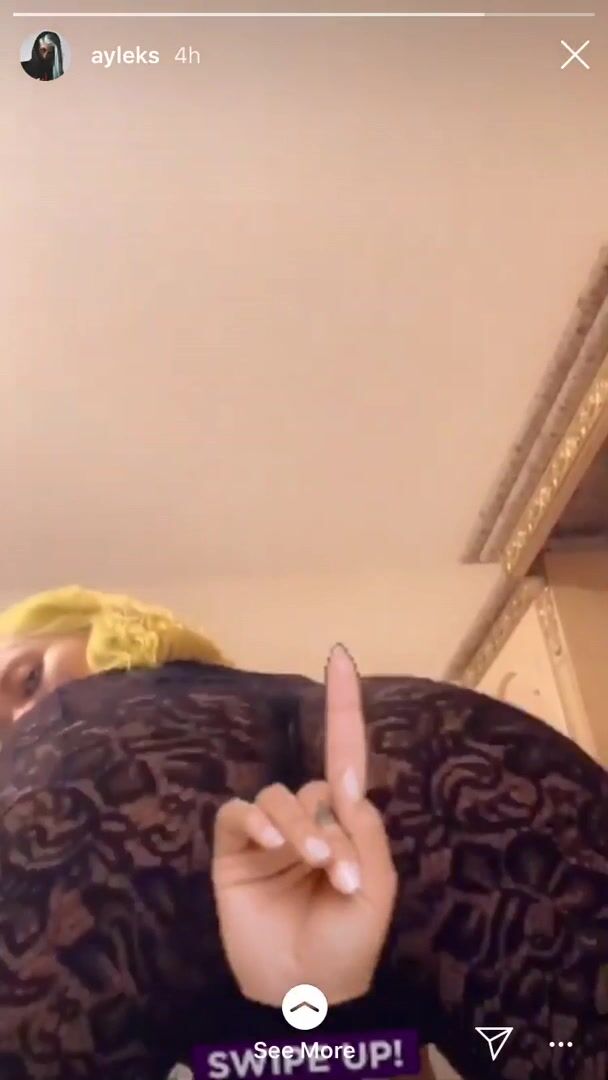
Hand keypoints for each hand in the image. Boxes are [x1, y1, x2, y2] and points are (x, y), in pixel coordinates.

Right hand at [211, 643, 396, 1006]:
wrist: (304, 994)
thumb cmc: (347, 944)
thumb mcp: (376, 889)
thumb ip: (365, 830)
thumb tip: (348, 778)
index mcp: (344, 825)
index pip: (345, 755)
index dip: (343, 707)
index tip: (341, 657)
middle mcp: (306, 820)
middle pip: (314, 786)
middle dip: (327, 824)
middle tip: (340, 874)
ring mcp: (267, 836)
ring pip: (278, 797)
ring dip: (299, 827)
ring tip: (313, 866)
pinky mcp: (233, 851)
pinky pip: (239, 815)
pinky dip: (256, 822)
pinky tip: (270, 844)